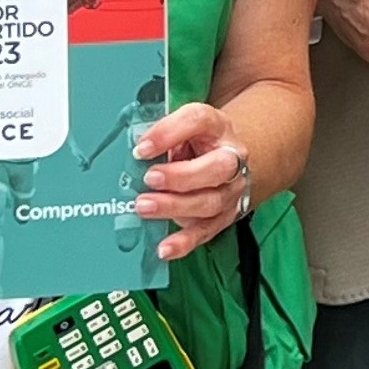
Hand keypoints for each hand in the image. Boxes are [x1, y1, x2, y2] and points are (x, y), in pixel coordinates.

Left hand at [135, 100, 251, 254]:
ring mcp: (231, 189)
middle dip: (181, 176)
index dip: (169, 132)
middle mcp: (232, 157)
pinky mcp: (225, 216)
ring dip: (175, 206)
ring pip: (210, 202)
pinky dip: (184, 242)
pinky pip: (206, 232)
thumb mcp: (181, 129)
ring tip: (143, 207)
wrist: (227, 160)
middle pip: (217, 167)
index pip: (198, 121)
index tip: (142, 147)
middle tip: (149, 178)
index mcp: (217, 127)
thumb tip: (137, 152)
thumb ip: (160, 135)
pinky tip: (165, 248)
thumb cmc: (196, 143)